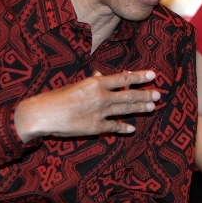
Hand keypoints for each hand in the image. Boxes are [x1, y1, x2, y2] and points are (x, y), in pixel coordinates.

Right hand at [14, 70, 160, 141]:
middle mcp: (101, 97)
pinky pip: (114, 127)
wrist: (43, 114)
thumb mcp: (75, 84)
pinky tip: (131, 128)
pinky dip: (124, 128)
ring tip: (152, 108)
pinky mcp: (96, 128)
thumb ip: (91, 81)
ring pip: (125, 110)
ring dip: (140, 109)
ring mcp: (100, 113)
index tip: (152, 74)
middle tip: (158, 95)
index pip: (123, 78)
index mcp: (96, 84)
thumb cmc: (56, 97)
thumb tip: (100, 75)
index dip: (139, 76)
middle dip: (145, 95)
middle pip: (129, 95)